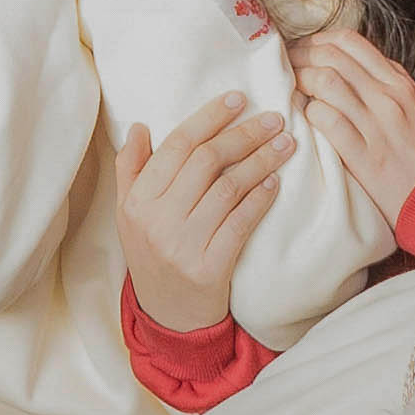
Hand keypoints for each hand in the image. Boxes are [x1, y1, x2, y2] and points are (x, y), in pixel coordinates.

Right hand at [111, 94, 293, 332]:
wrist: (168, 316)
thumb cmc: (152, 255)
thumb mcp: (129, 214)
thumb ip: (131, 170)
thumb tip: (138, 126)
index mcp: (137, 201)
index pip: (176, 146)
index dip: (209, 117)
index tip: (238, 98)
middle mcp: (157, 220)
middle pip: (206, 162)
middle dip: (244, 134)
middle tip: (274, 118)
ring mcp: (183, 246)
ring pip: (228, 188)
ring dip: (261, 161)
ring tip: (285, 144)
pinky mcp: (209, 269)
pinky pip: (240, 224)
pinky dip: (260, 200)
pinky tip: (276, 183)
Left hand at [281, 31, 414, 216]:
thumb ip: (397, 87)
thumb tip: (366, 70)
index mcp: (401, 85)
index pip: (352, 43)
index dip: (320, 40)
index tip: (306, 49)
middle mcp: (387, 98)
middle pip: (332, 57)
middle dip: (301, 55)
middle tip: (286, 65)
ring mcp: (376, 126)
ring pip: (326, 83)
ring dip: (301, 81)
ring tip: (290, 89)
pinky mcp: (365, 157)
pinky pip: (328, 122)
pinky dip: (310, 113)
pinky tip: (305, 117)